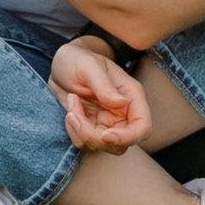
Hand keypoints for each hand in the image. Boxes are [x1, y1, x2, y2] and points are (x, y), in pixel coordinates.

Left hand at [49, 36, 150, 152]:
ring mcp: (108, 123)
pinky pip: (85, 143)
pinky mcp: (91, 128)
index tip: (105, 135)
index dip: (128, 137)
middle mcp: (123, 113)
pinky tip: (70, 111)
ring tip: (71, 103)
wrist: (61, 63)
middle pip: (121, 143)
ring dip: (80, 131)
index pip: (143, 127)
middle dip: (93, 135)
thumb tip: (122, 103)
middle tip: (73, 114)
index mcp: (131, 96)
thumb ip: (104, 85)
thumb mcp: (88, 66)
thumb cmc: (78, 59)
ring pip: (102, 146)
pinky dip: (73, 131)